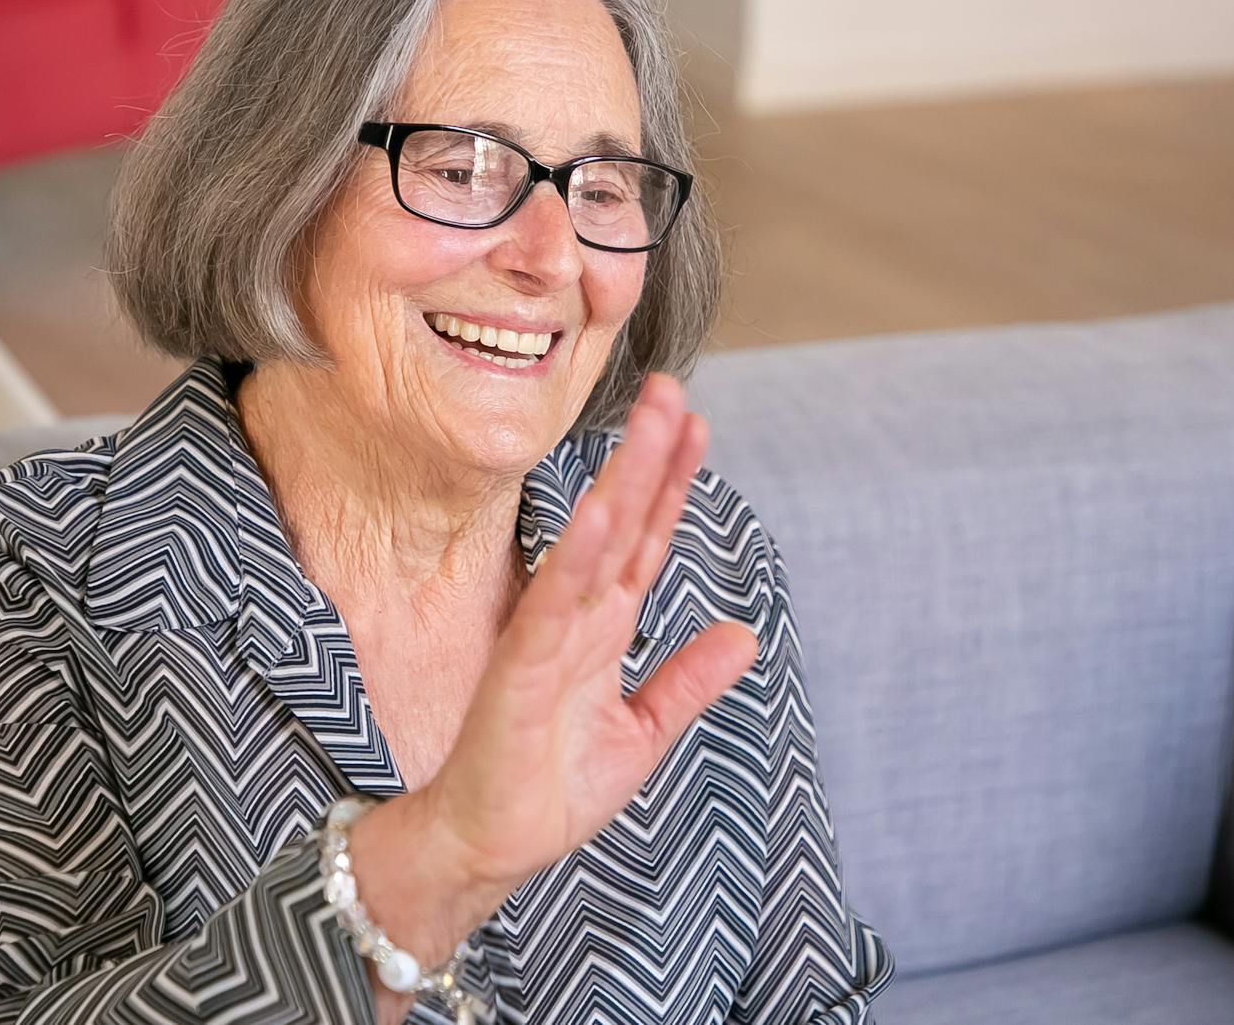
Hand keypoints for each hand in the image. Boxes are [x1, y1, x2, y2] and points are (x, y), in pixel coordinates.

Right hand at [420, 372, 760, 894]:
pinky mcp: (523, 670)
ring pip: (593, 544)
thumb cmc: (549, 789)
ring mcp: (549, 638)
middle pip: (624, 522)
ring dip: (623, 480)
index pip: (646, 541)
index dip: (672, 483)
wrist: (490, 845)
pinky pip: (553, 604)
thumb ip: (688, 681)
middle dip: (650, 455)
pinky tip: (596, 509)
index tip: (696, 424)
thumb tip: (743, 633)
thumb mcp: (643, 732)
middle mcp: (578, 619)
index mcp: (605, 629)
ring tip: (649, 421)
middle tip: (672, 388)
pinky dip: (575, 556)